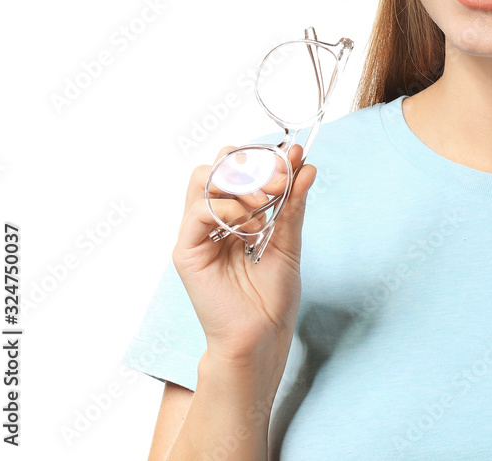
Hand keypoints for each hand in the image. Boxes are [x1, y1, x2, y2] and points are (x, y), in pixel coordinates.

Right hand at [172, 144, 316, 367]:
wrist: (263, 335)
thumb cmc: (272, 295)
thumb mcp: (289, 239)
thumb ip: (293, 202)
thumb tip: (305, 165)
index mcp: (236, 212)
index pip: (240, 166)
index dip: (264, 156)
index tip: (293, 158)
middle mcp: (213, 218)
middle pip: (217, 165)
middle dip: (250, 164)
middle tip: (278, 182)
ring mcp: (198, 233)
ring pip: (203, 179)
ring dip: (240, 185)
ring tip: (266, 207)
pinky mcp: (187, 251)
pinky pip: (198, 210)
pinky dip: (227, 209)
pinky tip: (250, 229)